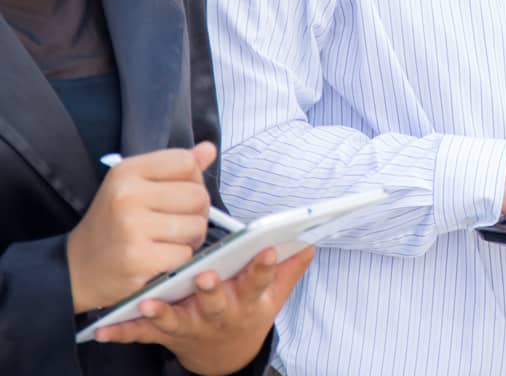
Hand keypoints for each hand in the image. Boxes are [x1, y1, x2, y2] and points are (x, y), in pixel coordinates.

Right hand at [67, 143, 216, 312]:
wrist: (76, 269)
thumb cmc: (113, 224)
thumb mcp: (136, 186)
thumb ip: (175, 167)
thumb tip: (209, 149)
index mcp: (127, 171)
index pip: (186, 162)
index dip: (193, 179)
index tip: (178, 193)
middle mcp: (128, 196)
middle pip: (198, 195)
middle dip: (197, 213)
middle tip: (176, 223)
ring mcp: (132, 228)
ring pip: (197, 226)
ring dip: (191, 238)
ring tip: (169, 240)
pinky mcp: (139, 259)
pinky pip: (185, 254)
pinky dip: (179, 259)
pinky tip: (160, 258)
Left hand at [93, 245, 313, 374]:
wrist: (224, 356)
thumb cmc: (248, 315)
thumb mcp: (274, 297)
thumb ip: (290, 269)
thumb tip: (310, 240)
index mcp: (247, 302)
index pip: (259, 282)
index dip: (263, 266)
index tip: (268, 248)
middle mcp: (219, 315)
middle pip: (215, 302)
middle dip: (211, 291)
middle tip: (205, 276)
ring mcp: (190, 326)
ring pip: (175, 320)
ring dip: (162, 313)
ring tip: (147, 304)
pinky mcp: (165, 335)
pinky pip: (142, 334)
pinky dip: (123, 331)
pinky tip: (103, 329)